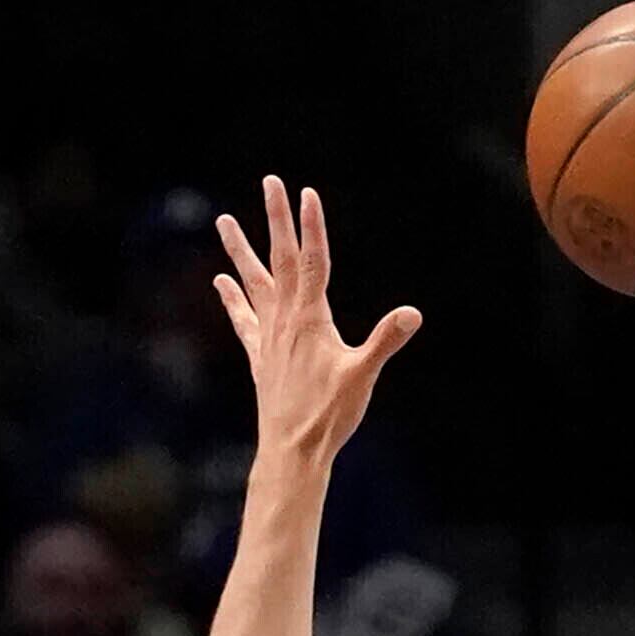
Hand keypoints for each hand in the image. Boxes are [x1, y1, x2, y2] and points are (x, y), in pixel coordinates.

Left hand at [216, 178, 419, 461]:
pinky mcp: (261, 358)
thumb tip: (412, 314)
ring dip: (240, 250)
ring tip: (224, 221)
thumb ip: (385, 341)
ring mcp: (269, 338)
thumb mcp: (363, 377)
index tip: (306, 192)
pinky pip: (244, 320)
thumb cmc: (329, 417)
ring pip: (253, 283)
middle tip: (269, 182)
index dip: (311, 226)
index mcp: (310, 319)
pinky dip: (233, 298)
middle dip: (276, 219)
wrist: (292, 453)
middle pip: (279, 259)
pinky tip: (222, 282)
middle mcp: (285, 321)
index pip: (312, 261)